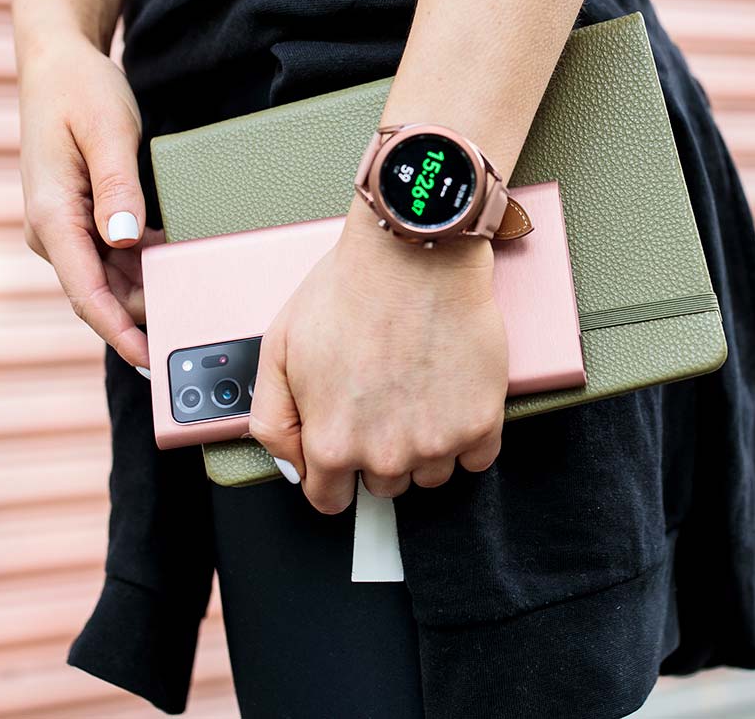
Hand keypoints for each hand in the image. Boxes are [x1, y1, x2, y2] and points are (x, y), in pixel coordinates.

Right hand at [17, 32, 158, 368]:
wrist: (56, 63)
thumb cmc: (80, 90)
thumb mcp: (107, 130)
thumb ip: (117, 187)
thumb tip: (124, 240)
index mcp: (50, 215)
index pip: (84, 291)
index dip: (117, 330)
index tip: (147, 358)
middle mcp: (50, 229)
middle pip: (99, 293)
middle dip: (140, 317)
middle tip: (189, 334)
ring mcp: (63, 226)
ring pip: (107, 279)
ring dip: (145, 291)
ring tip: (191, 305)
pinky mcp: (78, 219)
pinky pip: (111, 257)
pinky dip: (143, 265)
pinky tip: (176, 264)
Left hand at [249, 205, 507, 512]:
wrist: (416, 255)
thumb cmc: (352, 289)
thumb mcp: (279, 348)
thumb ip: (274, 420)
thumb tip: (294, 466)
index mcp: (331, 442)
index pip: (330, 499)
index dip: (333, 475)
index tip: (345, 456)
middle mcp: (384, 453)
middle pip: (383, 486)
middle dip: (379, 452)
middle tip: (382, 401)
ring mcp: (437, 443)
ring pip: (430, 475)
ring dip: (424, 445)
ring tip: (417, 391)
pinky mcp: (480, 424)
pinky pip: (476, 459)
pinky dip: (467, 436)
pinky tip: (450, 397)